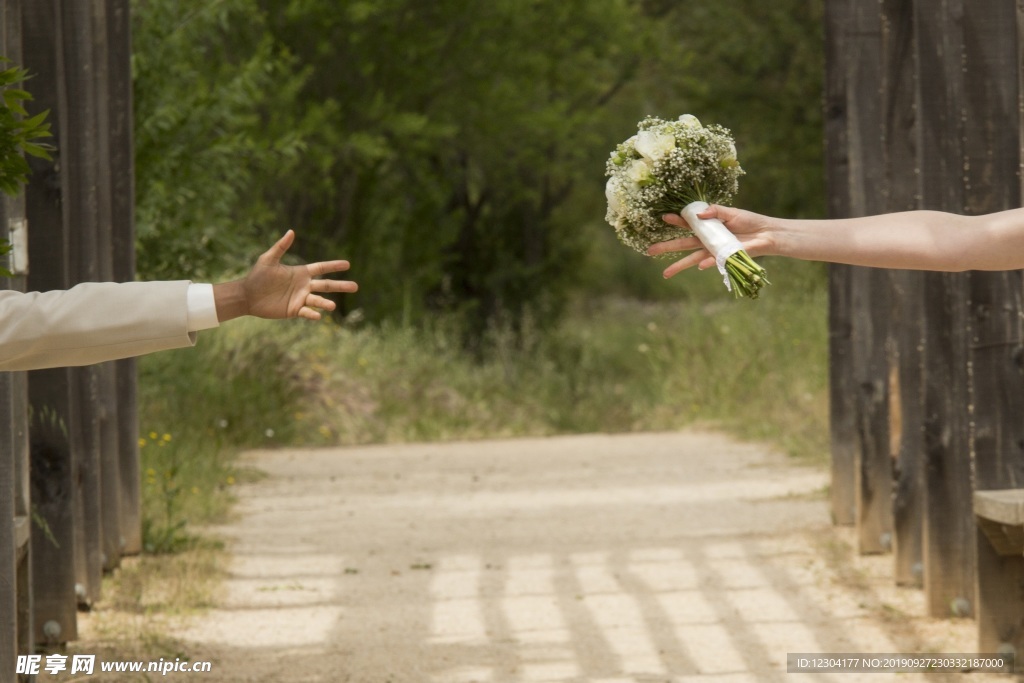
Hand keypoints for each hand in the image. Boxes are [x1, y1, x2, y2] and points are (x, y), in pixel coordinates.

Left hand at [214, 230, 357, 321]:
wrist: (247, 295)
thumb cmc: (257, 276)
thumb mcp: (268, 259)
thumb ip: (281, 247)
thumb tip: (291, 231)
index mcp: (300, 273)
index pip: (321, 268)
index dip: (334, 266)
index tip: (348, 264)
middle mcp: (304, 286)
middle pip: (326, 285)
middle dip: (341, 285)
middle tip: (356, 286)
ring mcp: (300, 299)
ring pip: (318, 300)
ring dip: (326, 303)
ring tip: (333, 306)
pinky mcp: (294, 310)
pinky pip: (307, 312)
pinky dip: (313, 314)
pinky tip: (319, 316)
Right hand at [647, 205, 773, 278]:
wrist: (766, 234)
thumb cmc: (749, 222)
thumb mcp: (731, 212)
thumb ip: (715, 211)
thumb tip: (699, 214)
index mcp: (707, 226)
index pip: (687, 224)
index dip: (676, 221)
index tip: (663, 217)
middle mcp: (707, 240)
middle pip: (682, 244)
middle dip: (666, 247)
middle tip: (649, 251)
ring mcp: (713, 250)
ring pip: (691, 259)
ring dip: (679, 266)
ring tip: (664, 274)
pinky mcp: (724, 258)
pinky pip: (712, 262)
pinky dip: (707, 263)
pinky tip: (700, 266)